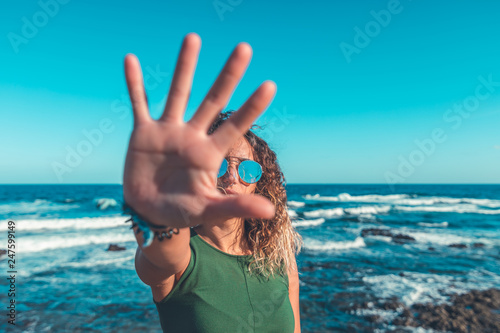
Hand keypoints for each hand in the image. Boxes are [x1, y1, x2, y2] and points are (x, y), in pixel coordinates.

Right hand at [123, 33, 276, 227]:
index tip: (270, 84)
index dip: (252, 107)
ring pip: (179, 92)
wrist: (151, 212)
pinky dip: (134, 84)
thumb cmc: (183, 212)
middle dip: (228, 75)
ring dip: (185, 66)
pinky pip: (139, 103)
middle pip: (213, 100)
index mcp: (210, 153)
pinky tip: (131, 60)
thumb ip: (236, 207)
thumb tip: (270, 212)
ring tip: (193, 37)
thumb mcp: (209, 210)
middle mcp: (192, 136)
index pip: (235, 125)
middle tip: (245, 48)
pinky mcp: (143, 133)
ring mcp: (168, 131)